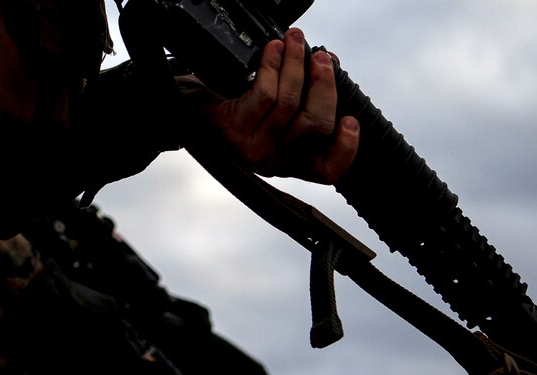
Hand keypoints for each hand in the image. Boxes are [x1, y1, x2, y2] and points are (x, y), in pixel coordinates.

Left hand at [204, 28, 359, 183]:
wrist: (185, 111)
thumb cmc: (234, 108)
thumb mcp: (273, 114)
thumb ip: (303, 104)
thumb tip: (327, 69)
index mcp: (290, 161)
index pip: (326, 170)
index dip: (346, 148)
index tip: (351, 120)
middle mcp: (272, 162)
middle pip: (315, 126)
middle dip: (324, 85)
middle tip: (321, 58)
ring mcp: (251, 150)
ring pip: (290, 104)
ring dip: (296, 64)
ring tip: (295, 41)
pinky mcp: (233, 133)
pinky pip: (265, 94)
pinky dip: (273, 66)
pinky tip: (273, 50)